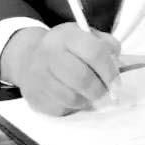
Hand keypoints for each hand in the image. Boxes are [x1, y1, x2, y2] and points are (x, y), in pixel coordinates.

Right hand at [1, 23, 120, 115]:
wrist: (27, 58)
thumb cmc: (64, 48)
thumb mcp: (84, 35)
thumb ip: (105, 44)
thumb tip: (116, 64)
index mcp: (65, 36)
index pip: (94, 52)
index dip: (110, 70)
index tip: (116, 82)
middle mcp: (49, 54)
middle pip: (82, 79)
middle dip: (100, 90)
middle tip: (106, 92)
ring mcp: (39, 77)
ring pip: (73, 98)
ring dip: (88, 100)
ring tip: (91, 94)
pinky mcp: (35, 98)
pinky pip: (62, 109)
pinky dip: (73, 107)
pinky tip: (74, 96)